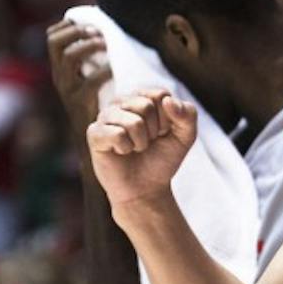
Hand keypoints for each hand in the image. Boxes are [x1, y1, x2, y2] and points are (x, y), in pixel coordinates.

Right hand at [46, 19, 111, 139]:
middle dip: (77, 31)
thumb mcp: (88, 80)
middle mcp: (59, 76)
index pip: (52, 37)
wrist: (93, 141)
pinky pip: (90, 81)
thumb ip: (92, 60)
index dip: (69, 25)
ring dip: (89, 46)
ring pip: (69, 57)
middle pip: (55, 42)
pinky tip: (114, 70)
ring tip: (106, 45)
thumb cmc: (98, 106)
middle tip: (98, 32)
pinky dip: (104, 71)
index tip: (90, 24)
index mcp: (60, 69)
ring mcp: (67, 89)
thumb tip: (106, 32)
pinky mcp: (80, 103)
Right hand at [87, 89, 197, 209]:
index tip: (163, 132)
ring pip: (133, 122)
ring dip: (141, 142)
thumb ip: (187, 114)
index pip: (160, 94)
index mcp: (142, 97)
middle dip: (154, 131)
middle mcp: (122, 102)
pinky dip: (126, 148)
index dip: (168, 119)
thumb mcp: (185, 136)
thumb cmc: (162, 158)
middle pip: (146, 106)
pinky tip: (122, 152)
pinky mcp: (95, 133)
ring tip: (136, 148)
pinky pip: (116, 134)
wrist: (145, 189)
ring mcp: (105, 116)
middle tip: (148, 142)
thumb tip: (168, 100)